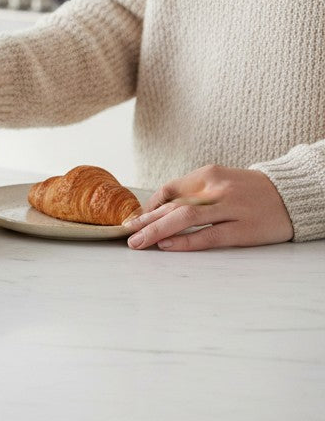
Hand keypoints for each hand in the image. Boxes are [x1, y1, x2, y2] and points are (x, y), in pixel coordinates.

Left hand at [125, 165, 292, 250]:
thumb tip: (159, 210)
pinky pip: (208, 236)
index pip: (169, 190)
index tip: (135, 220)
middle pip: (173, 205)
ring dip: (157, 231)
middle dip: (146, 221)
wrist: (293, 194)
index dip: (149, 206)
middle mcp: (217, 188)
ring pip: (185, 218)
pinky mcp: (244, 229)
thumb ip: (194, 192)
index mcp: (209, 174)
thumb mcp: (221, 181)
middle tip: (127, 233)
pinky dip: (185, 241)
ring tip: (139, 243)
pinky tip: (167, 245)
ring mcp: (231, 208)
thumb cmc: (251, 190)